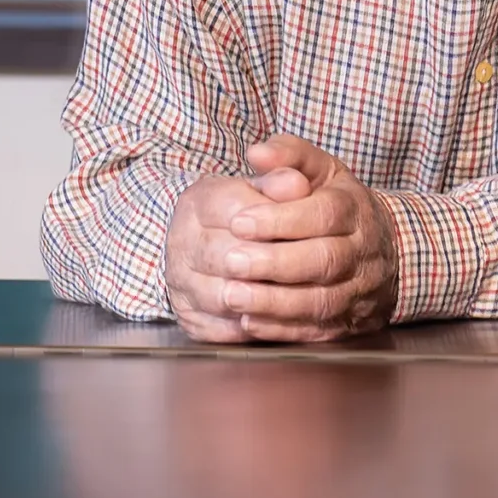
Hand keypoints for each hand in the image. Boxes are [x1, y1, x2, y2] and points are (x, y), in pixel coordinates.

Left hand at [163, 135, 399, 343]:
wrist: (383, 251)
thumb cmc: (338, 205)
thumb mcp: (321, 171)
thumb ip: (289, 157)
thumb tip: (258, 153)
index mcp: (355, 210)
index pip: (325, 214)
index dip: (282, 219)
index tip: (240, 221)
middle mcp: (362, 251)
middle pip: (325, 260)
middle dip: (275, 263)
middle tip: (232, 261)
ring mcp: (358, 290)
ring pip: (321, 301)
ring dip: (274, 302)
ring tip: (232, 296)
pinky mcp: (347, 323)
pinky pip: (317, 331)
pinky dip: (281, 329)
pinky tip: (249, 322)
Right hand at [164, 165, 310, 343]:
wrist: (228, 241)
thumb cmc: (262, 208)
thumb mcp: (278, 179)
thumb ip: (289, 168)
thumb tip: (295, 183)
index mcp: (199, 199)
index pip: (233, 207)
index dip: (273, 219)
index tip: (311, 226)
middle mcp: (182, 240)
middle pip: (225, 255)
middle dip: (272, 262)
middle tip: (316, 264)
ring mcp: (182, 282)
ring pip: (222, 296)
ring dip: (265, 299)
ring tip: (305, 292)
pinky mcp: (191, 318)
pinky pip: (221, 330)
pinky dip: (255, 328)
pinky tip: (287, 319)